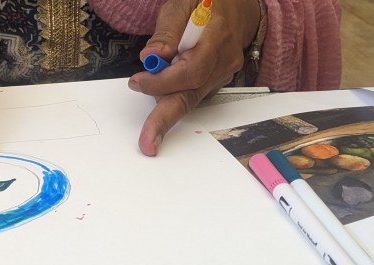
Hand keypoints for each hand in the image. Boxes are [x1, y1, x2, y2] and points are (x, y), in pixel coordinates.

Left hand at [128, 0, 260, 155]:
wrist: (236, 8)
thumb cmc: (206, 4)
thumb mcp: (182, 5)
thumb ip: (166, 31)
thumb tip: (152, 57)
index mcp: (218, 36)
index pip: (192, 70)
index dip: (163, 82)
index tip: (138, 82)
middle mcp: (225, 60)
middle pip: (193, 95)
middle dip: (165, 120)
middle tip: (147, 142)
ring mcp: (224, 74)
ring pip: (190, 98)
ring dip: (163, 102)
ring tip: (144, 86)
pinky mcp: (217, 82)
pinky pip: (192, 94)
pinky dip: (172, 93)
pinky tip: (162, 83)